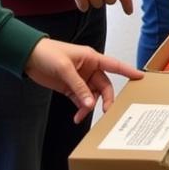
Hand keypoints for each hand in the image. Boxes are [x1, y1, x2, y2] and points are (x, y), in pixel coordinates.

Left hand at [24, 38, 142, 122]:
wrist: (28, 57)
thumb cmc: (48, 53)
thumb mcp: (65, 69)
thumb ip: (78, 87)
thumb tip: (90, 103)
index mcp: (92, 58)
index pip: (115, 65)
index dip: (128, 71)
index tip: (140, 77)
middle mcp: (89, 69)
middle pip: (104, 86)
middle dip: (105, 99)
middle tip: (105, 111)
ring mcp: (80, 79)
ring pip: (93, 96)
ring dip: (89, 106)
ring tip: (81, 115)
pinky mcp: (70, 88)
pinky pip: (81, 100)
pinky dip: (80, 108)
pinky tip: (77, 116)